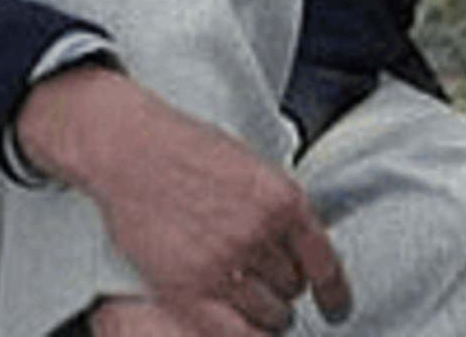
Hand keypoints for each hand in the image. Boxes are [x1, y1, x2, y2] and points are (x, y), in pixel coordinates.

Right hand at [16, 68, 351, 332]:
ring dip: (261, 310)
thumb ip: (278, 205)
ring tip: (242, 293)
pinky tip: (237, 323)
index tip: (334, 305)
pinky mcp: (188, 288)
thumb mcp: (249, 163)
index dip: (334, 291)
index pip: (324, 263)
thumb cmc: (183, 147)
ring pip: (268, 315)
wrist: (130, 149)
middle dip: (282, 284)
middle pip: (292, 288)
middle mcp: (259, 233)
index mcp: (281, 198)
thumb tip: (298, 245)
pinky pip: (233, 334)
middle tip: (261, 274)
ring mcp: (224, 263)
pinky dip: (241, 333)